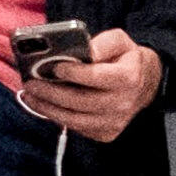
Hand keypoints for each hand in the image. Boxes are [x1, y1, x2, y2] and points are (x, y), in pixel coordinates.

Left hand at [18, 32, 162, 144]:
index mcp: (129, 77)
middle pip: (80, 101)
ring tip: (30, 96)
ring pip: (75, 119)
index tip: (54, 67)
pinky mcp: (106, 134)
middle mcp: (123, 103)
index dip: (74, 73)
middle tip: (30, 83)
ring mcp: (115, 122)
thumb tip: (83, 52)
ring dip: (48, 108)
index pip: (97, 77)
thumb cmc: (125, 59)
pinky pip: (77, 128)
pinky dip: (57, 117)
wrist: (144, 84)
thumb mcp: (120, 41)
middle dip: (51, 92)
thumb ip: (102, 43)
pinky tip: (44, 106)